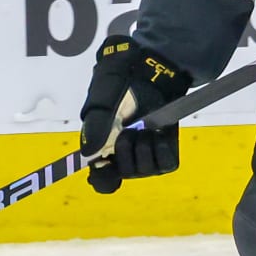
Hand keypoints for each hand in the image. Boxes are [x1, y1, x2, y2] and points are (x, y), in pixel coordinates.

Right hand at [78, 36, 190, 194]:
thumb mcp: (102, 103)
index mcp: (103, 152)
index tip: (106, 165)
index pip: (102, 182)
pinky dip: (161, 148)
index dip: (103, 180)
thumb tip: (89, 154)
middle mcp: (125, 160)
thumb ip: (94, 127)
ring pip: (145, 170)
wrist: (149, 74)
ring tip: (144, 127)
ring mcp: (147, 159)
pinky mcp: (167, 153)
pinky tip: (157, 133)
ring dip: (143, 146)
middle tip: (126, 129)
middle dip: (124, 150)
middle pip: (123, 174)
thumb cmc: (120, 87)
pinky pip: (166, 164)